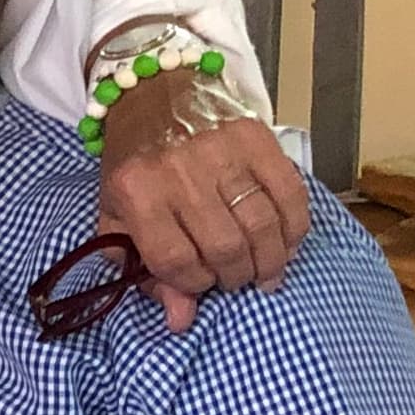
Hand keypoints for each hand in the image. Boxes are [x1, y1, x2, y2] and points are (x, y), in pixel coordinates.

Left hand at [97, 88, 308, 330]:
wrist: (154, 93)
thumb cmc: (135, 163)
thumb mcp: (120, 217)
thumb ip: (144, 271)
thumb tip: (181, 321)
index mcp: (138, 191)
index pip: (175, 260)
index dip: (193, 284)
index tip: (199, 283)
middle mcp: (180, 170)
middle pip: (224, 246)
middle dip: (234, 276)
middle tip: (236, 279)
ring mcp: (222, 151)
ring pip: (261, 224)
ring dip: (269, 260)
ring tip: (265, 271)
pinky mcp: (257, 137)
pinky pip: (290, 194)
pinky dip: (294, 227)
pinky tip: (287, 242)